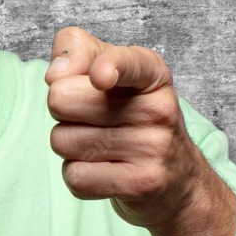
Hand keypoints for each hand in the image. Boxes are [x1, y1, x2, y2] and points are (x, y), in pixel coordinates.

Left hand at [43, 26, 229, 234]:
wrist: (179, 179)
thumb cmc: (129, 115)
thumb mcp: (110, 72)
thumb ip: (78, 52)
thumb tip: (56, 74)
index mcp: (151, 72)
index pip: (127, 61)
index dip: (108, 67)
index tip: (101, 78)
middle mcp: (158, 107)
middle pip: (61, 99)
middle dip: (61, 111)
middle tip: (89, 118)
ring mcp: (153, 147)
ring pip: (62, 140)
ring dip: (69, 146)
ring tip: (101, 145)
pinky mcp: (143, 183)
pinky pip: (74, 176)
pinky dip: (78, 175)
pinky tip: (104, 170)